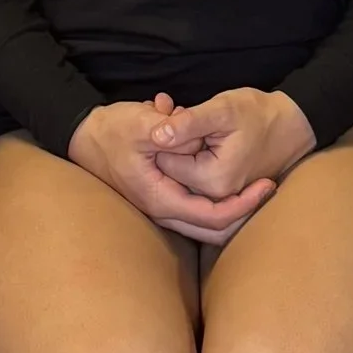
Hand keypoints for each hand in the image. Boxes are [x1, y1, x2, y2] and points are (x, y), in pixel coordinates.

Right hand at [68, 98, 278, 245]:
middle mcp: (161, 210)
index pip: (214, 217)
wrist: (83, 137)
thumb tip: (194, 139)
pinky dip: (217, 201)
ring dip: (231, 208)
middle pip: (213, 230)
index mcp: (160, 198)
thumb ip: (171, 131)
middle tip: (268, 188)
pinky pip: (196, 211)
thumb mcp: (141, 123)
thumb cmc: (112, 130)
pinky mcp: (161, 197)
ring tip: (256, 186)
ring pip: (206, 223)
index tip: (267, 184)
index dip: (245, 204)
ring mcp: (160, 207)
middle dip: (244, 212)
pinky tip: (231, 183)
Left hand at [147, 88, 316, 204]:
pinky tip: (196, 142)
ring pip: (180, 180)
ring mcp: (219, 201)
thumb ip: (189, 123)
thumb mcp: (223, 109)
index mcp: (212, 181)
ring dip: (178, 156)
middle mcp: (214, 200)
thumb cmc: (258, 113)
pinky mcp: (222, 197)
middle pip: (171, 175)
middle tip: (180, 117)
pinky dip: (188, 165)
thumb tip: (156, 135)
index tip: (175, 113)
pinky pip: (192, 185)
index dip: (165, 136)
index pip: (165, 163)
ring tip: (192, 129)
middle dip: (170, 148)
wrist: (290, 127)